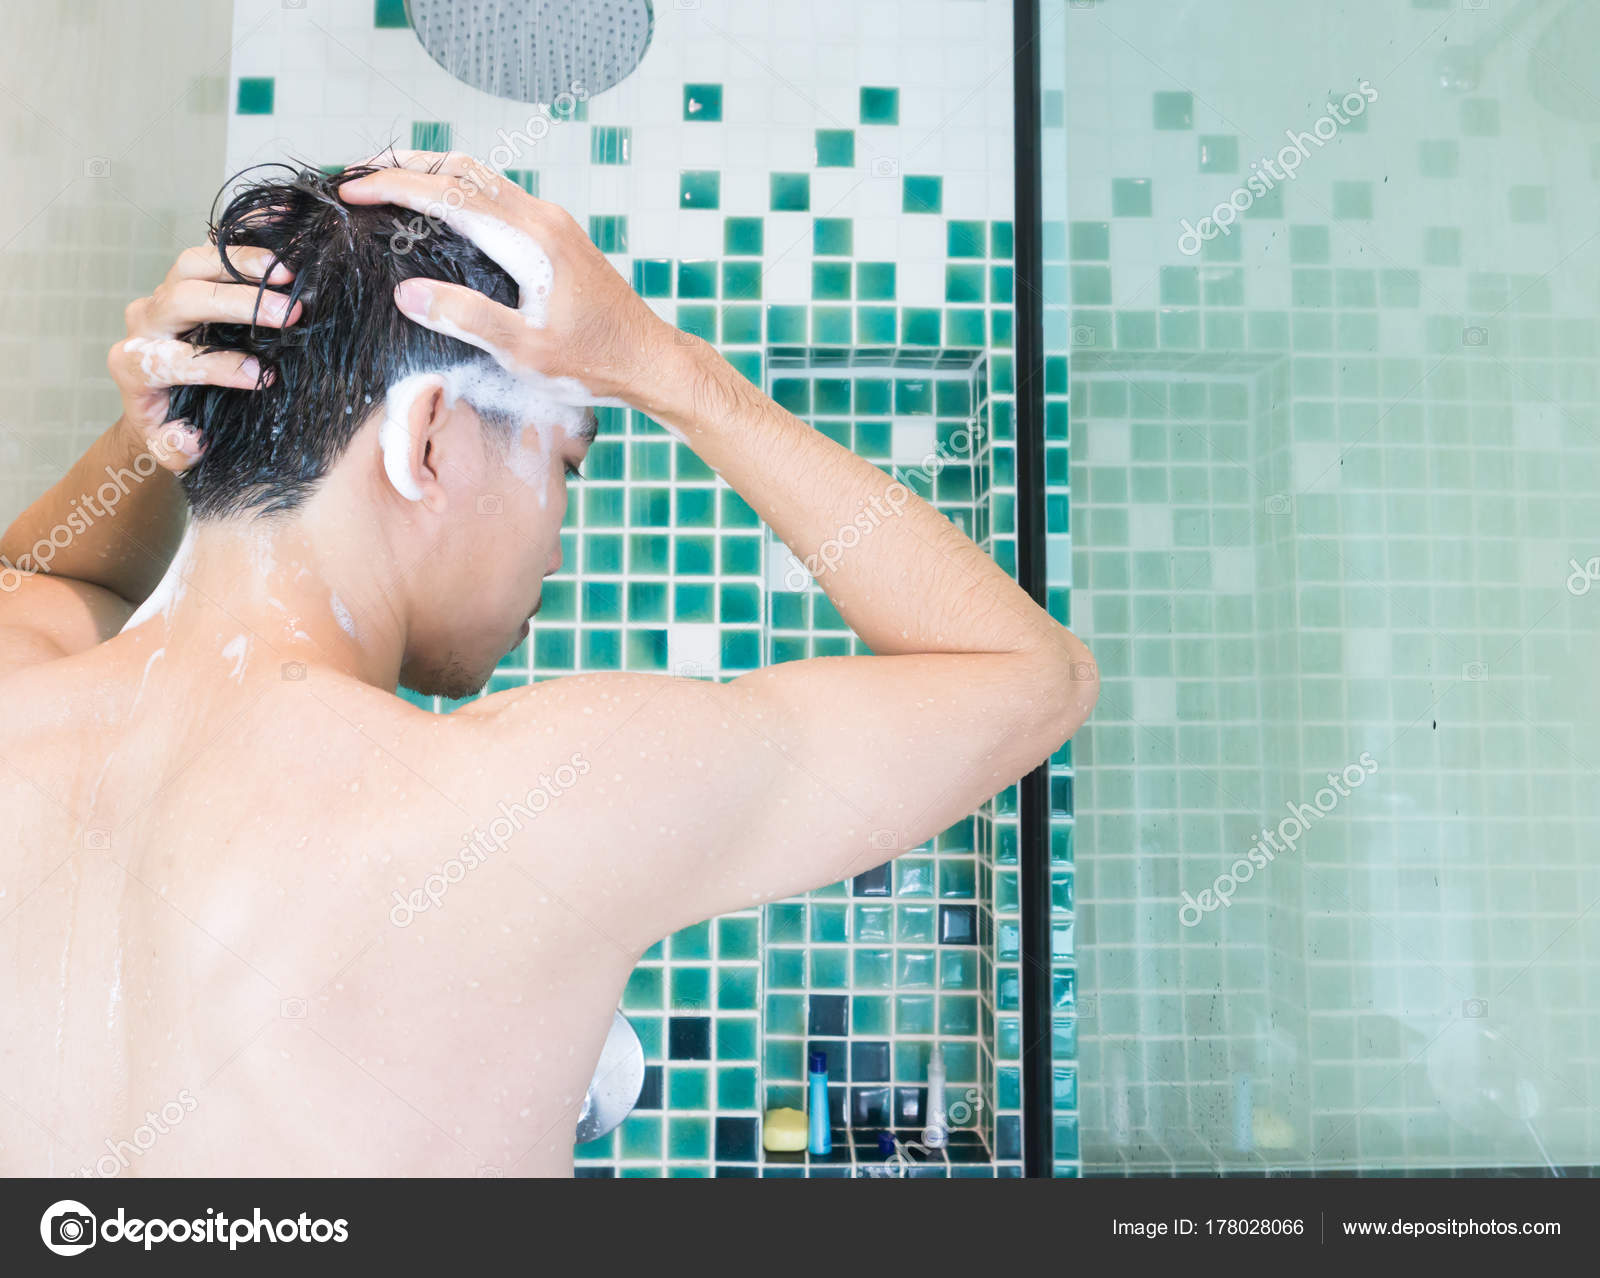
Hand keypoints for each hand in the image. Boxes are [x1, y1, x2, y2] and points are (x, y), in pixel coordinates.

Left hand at [109, 244, 300, 471]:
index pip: (172, 359)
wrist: (157, 396)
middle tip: (289, 312)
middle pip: (183, 298)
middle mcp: (146, 324)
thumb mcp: (167, 451)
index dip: (217, 366)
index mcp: (136, 366)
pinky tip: (279, 236)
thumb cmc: (169, 425)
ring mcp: (164, 296)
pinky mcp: (187, 281)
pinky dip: (245, 243)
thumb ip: (174, 449)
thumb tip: (191, 437)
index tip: (262, 376)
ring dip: (241, 264)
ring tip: (286, 272)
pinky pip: (212, 253)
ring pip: (192, 264)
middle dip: (237, 304)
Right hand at [337, 151, 679, 406]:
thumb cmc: (593, 363)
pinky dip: (460, 192)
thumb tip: (408, 293)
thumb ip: (467, 318)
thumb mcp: (525, 352)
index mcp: (532, 240)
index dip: (395, 187)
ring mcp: (552, 222)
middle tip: (359, 177)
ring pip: (482, 177)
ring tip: (387, 184)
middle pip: (463, 169)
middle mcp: (543, 218)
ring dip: (433, 174)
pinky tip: (440, 210)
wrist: (649, 360)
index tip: (351, 190)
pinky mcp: (557, 234)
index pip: (450, 196)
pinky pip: (499, 196)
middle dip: (407, 166)